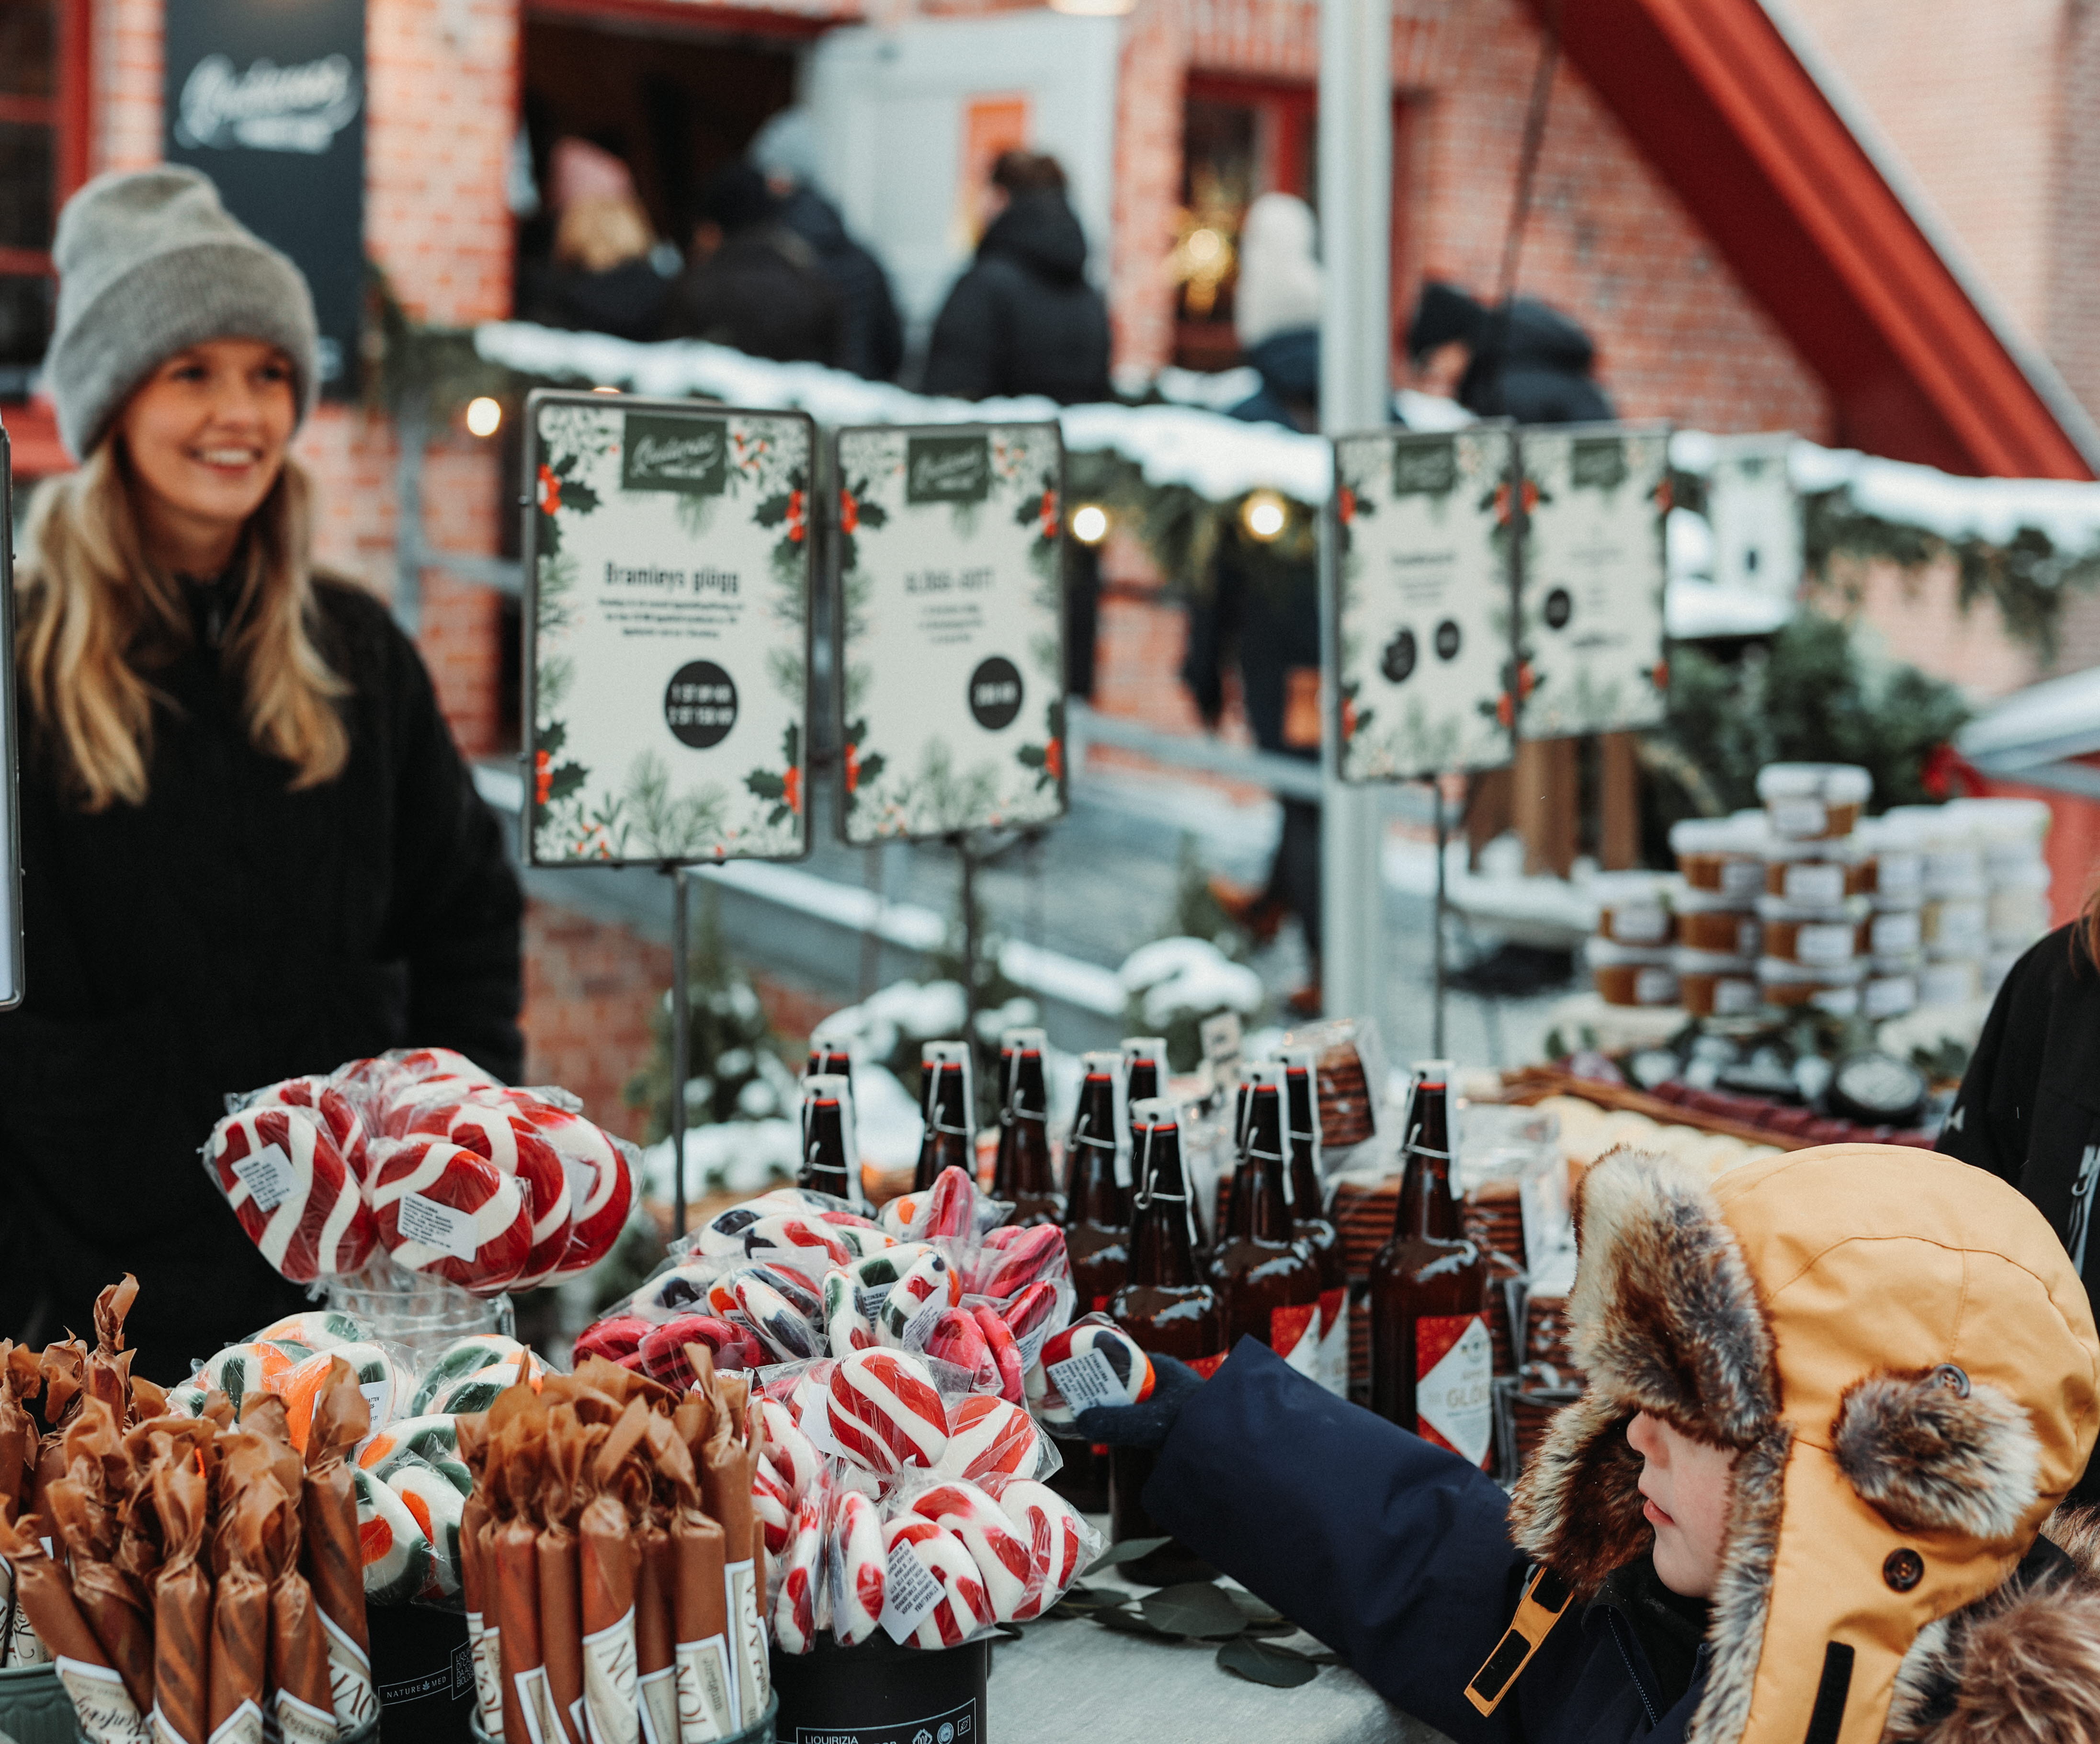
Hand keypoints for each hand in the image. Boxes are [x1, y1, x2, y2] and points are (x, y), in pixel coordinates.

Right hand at [1071, 1353, 1207, 1449]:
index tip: (1069, 1368)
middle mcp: (1160, 1378)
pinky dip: (1118, 1418)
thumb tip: (1080, 1420)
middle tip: (1064, 1394)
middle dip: (1093, 1385)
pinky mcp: (1165, 1418)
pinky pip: (1134, 1413)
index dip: (1091, 1359)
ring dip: (1105, 1404)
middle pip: (1117, 1376)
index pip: (1117, 1354)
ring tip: (1077, 1412)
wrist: (1233, 1444)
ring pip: (1125, 1396)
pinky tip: (1105, 1429)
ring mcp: (1163, 1398)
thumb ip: (1119, 1422)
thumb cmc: (1203, 1423)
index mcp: (1159, 1366)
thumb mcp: (1155, 1421)